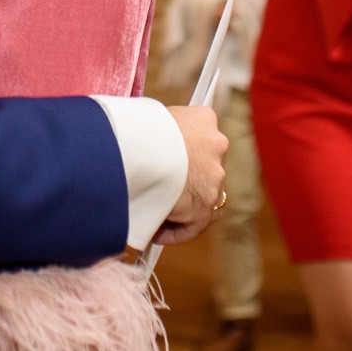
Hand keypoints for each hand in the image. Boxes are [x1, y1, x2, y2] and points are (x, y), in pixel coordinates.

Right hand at [151, 103, 230, 245]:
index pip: (201, 137)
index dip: (185, 153)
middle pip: (205, 168)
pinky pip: (194, 224)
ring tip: (157, 214)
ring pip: (205, 197)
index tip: (167, 164)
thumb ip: (162, 132)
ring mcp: (214, 177)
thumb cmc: (136, 127)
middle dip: (187, 181)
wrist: (138, 144)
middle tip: (160, 191)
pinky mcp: (205, 204)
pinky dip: (177, 230)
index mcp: (203, 119)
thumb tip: (148, 144)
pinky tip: (156, 232)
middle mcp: (215, 146)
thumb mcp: (153, 118)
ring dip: (186, 207)